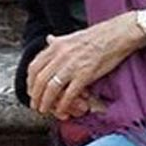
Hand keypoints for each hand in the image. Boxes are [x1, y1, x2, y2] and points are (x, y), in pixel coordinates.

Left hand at [26, 11, 145, 116]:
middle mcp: (60, 55)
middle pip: (40, 80)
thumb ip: (58, 41)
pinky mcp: (85, 75)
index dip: (29, 81)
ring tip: (44, 110)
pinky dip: (63, 104)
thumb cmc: (96, 36)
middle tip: (35, 104)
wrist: (116, 34)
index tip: (30, 90)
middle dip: (35, 95)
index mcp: (56, 46)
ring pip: (51, 88)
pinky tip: (62, 110)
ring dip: (46, 102)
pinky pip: (69, 94)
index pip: (34, 66)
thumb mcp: (71, 36)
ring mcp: (72, 65)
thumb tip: (48, 39)